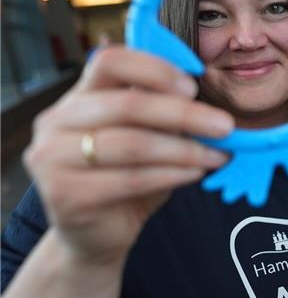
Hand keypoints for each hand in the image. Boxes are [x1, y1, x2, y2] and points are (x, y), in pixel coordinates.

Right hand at [23, 46, 233, 266]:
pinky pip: (131, 179)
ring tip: (218, 154)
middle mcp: (56, 122)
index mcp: (77, 97)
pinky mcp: (64, 195)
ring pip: (132, 144)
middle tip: (225, 125)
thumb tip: (206, 100)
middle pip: (126, 105)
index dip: (154, 69)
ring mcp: (52, 159)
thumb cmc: (124, 177)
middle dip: (184, 114)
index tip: (194, 85)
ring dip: (185, 149)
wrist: (95, 235)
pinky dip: (172, 174)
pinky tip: (196, 173)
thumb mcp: (145, 137)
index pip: (109, 61)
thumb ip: (162, 114)